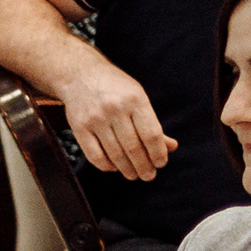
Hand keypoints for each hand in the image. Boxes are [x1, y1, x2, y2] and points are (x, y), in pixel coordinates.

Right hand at [55, 60, 172, 181]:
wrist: (80, 74)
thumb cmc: (115, 88)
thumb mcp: (137, 98)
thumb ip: (152, 123)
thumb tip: (171, 147)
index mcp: (135, 99)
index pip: (151, 134)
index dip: (158, 153)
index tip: (161, 164)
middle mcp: (115, 109)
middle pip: (134, 147)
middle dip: (144, 166)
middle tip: (149, 176)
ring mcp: (95, 119)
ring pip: (115, 154)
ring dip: (127, 169)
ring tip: (134, 175)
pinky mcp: (79, 127)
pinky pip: (95, 156)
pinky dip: (107, 166)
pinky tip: (114, 167)